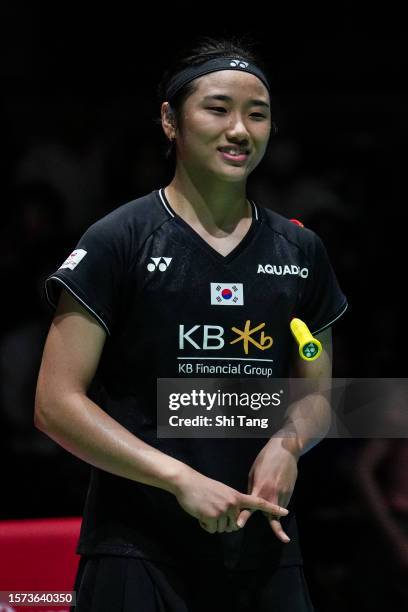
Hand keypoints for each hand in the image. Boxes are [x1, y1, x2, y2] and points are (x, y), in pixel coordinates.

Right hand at [174, 466, 288, 533]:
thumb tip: (235, 521)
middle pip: (235, 525)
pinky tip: (201, 514)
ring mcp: (223, 510)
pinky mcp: (212, 516)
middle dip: (224, 523)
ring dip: (213, 524)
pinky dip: (205, 525)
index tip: (285, 511)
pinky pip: (212, 530)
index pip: (258, 503)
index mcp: (236, 496)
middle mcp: (232, 503)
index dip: (272, 508)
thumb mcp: (222, 492)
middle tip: (213, 510)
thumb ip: (232, 504)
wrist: (187, 482)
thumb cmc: (203, 487)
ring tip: (206, 509)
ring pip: (223, 529)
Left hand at [236, 437, 297, 542]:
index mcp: (260, 488)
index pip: (251, 505)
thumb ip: (253, 488)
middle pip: (270, 514)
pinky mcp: (289, 492)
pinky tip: (278, 489)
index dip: (244, 516)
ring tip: (273, 491)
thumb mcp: (254, 472)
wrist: (285, 450)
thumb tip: (250, 501)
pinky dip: (279, 502)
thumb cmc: (266, 459)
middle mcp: (272, 494)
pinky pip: (283, 503)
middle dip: (274, 524)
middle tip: (283, 536)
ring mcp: (283, 494)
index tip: (239, 525)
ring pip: (277, 509)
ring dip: (274, 508)